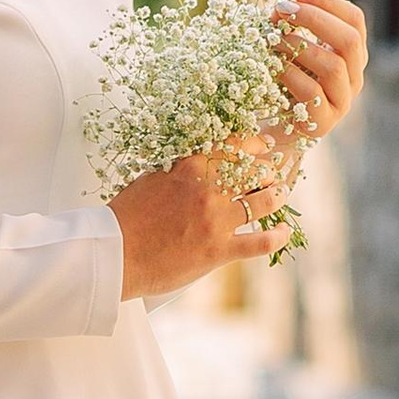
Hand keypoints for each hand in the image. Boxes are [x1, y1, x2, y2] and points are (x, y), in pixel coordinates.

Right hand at [113, 149, 293, 301]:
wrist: (114, 254)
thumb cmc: (125, 217)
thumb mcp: (151, 178)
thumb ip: (179, 169)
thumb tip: (196, 162)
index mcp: (191, 166)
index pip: (236, 144)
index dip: (256, 144)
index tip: (264, 145)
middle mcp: (209, 189)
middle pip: (257, 171)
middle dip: (269, 172)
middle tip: (272, 175)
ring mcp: (217, 220)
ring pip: (266, 201)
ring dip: (277, 197)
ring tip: (279, 196)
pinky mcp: (220, 250)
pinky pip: (262, 241)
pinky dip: (279, 236)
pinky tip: (285, 232)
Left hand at [271, 0, 366, 145]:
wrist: (272, 132)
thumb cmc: (280, 83)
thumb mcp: (288, 51)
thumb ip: (290, 29)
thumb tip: (278, 7)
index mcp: (351, 55)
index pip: (354, 20)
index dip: (327, 1)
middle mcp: (354, 77)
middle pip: (349, 40)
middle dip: (314, 18)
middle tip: (282, 8)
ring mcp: (342, 101)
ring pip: (334, 66)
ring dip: (299, 45)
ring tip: (271, 37)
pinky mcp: (324, 122)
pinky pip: (313, 92)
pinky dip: (290, 74)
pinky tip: (271, 65)